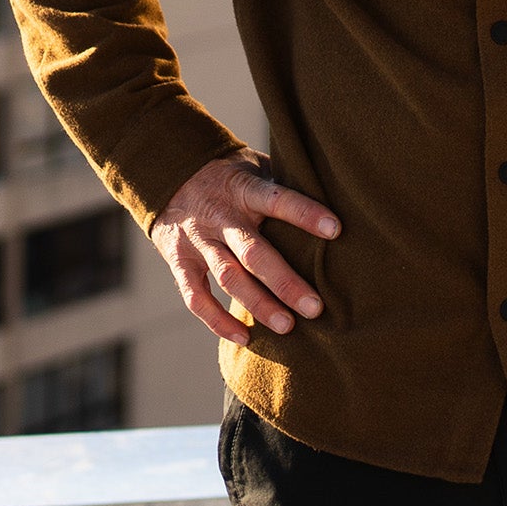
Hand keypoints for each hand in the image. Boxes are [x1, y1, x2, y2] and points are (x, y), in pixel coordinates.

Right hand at [152, 152, 340, 344]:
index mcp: (244, 189)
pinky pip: (196, 297)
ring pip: (229, 277)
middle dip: (285, 282)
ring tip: (288, 327)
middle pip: (253, 252)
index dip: (305, 214)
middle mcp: (220, 216)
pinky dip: (218, 321)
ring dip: (258, 304)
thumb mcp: (255, 167)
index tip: (336, 230)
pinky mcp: (179, 262)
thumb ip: (283, 183)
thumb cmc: (230, 176)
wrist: (170, 174)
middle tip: (315, 307)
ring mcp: (197, 240)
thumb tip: (334, 194)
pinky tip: (245, 338)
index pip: (278, 200)